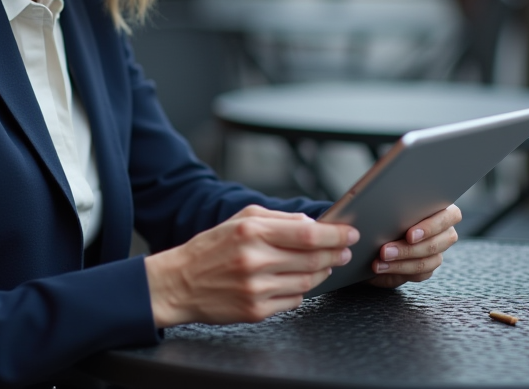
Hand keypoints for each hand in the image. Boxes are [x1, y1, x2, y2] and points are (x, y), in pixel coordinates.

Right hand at [144, 205, 359, 326]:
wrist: (179, 283)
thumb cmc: (211, 248)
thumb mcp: (240, 219)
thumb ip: (278, 218)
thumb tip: (312, 224)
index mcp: (251, 231)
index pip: (307, 234)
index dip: (334, 235)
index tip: (349, 233)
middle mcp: (254, 260)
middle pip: (313, 259)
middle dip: (335, 254)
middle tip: (344, 251)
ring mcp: (256, 288)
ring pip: (307, 282)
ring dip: (320, 273)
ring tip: (321, 265)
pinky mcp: (255, 311)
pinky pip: (293, 302)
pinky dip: (300, 291)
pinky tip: (293, 282)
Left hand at [367, 204, 461, 288]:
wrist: (374, 237)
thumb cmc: (386, 213)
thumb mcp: (390, 205)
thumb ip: (397, 205)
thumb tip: (389, 208)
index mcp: (442, 209)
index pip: (451, 215)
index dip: (431, 227)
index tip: (409, 235)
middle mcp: (444, 230)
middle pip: (438, 243)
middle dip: (410, 249)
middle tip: (385, 250)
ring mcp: (438, 250)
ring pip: (429, 261)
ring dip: (401, 262)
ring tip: (381, 258)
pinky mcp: (428, 267)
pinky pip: (420, 273)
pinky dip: (399, 270)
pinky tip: (382, 266)